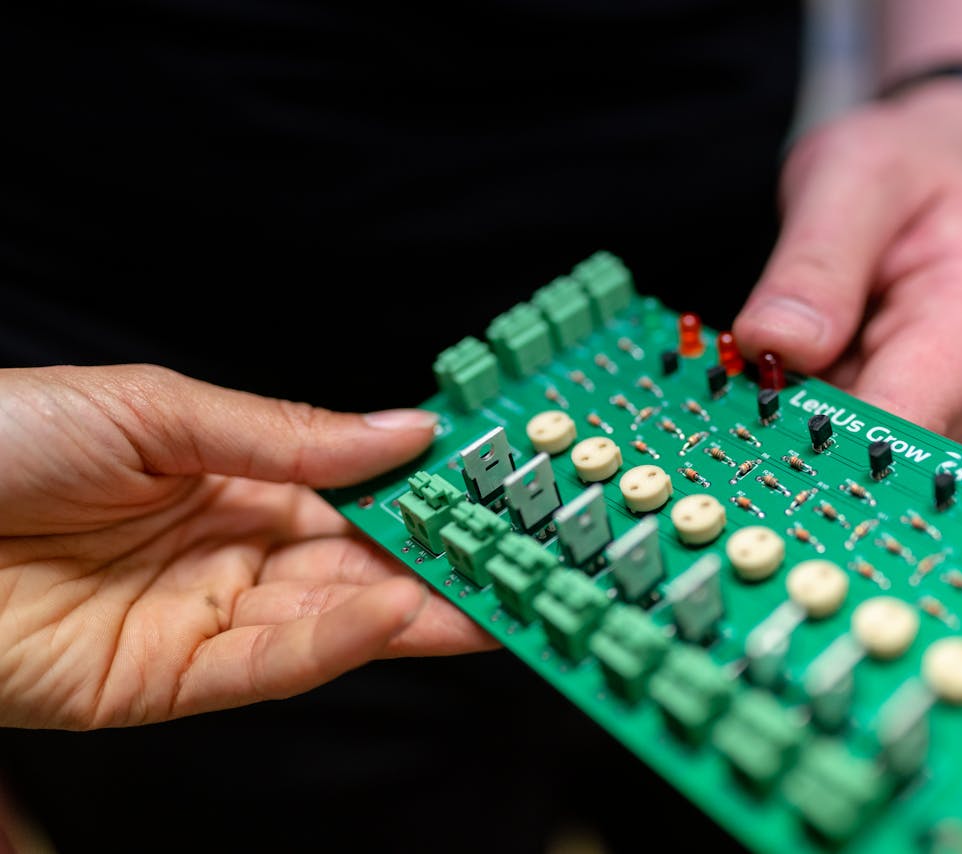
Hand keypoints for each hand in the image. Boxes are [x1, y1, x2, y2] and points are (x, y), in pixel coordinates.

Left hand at [0, 365, 493, 729]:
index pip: (351, 496)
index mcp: (230, 479)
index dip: (420, 494)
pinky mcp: (165, 682)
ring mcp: (201, 620)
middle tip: (526, 556)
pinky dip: (336, 642)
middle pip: (355, 566)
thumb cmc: (1, 439)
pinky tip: (394, 614)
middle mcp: (228, 553)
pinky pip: (268, 665)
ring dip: (415, 610)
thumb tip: (406, 432)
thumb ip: (289, 435)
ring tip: (495, 594)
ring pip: (330, 622)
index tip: (492, 485)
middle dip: (438, 564)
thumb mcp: (157, 410)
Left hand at [734, 82, 961, 439]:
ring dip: (783, 416)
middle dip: (792, 423)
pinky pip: (830, 428)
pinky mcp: (895, 413)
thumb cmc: (905, 168)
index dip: (833, 443)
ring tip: (750, 361)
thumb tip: (776, 344)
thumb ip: (818, 260)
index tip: (760, 436)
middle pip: (869, 442)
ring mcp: (935, 407)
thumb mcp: (855, 179)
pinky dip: (788, 405)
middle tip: (732, 381)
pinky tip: (764, 372)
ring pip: (840, 444)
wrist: (928, 172)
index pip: (908, 418)